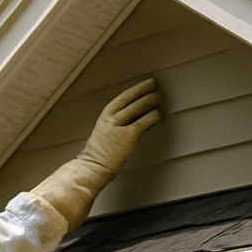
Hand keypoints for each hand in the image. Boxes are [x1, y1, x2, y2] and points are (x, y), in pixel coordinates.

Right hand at [29, 78, 162, 230]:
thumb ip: (115, 125)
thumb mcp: (103, 134)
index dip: (135, 89)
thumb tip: (132, 120)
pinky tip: (158, 114)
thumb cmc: (98, 155)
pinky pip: (143, 122)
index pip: (122, 97)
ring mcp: (119, 126)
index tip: (145, 84)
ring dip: (149, 101)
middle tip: (154, 85)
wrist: (92, 167)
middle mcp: (111, 118)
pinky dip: (152, 116)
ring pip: (137, 107)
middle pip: (130, 98)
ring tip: (159, 98)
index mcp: (104, 116)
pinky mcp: (128, 136)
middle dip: (143, 89)